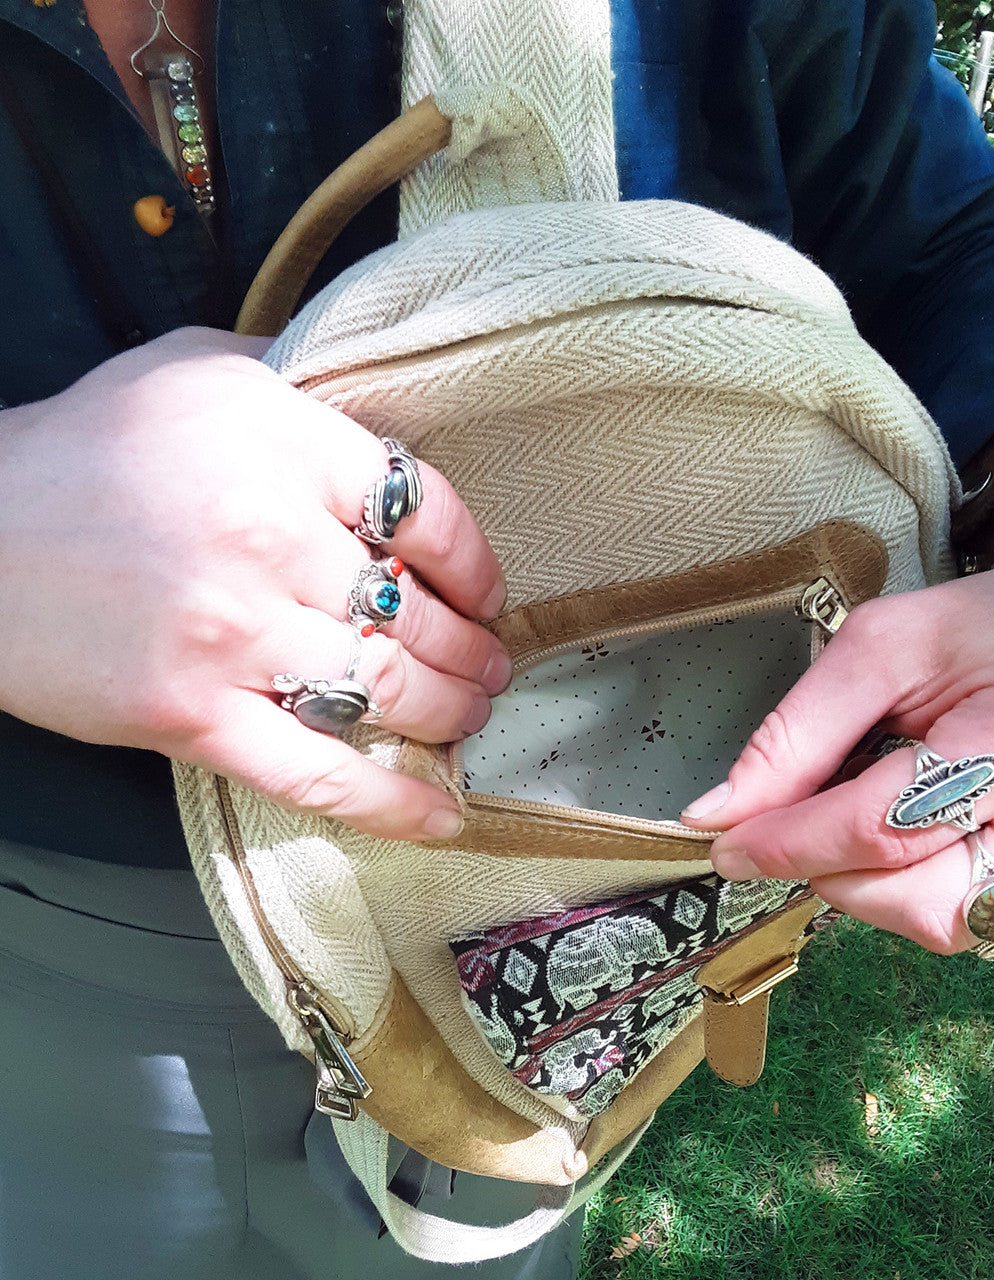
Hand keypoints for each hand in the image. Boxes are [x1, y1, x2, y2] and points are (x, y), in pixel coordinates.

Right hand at [0, 327, 509, 840]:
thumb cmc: (84, 447)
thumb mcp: (196, 368)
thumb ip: (300, 380)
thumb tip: (380, 401)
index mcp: (283, 442)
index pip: (427, 512)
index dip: (477, 564)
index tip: (485, 590)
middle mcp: (269, 537)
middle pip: (417, 611)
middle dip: (474, 650)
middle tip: (492, 664)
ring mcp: (233, 634)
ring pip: (387, 691)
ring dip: (451, 713)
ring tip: (471, 714)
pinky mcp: (191, 716)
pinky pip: (318, 772)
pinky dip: (391, 802)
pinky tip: (442, 813)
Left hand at [680, 515, 993, 951]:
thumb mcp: (889, 644)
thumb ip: (799, 731)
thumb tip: (721, 811)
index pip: (882, 827)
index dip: (790, 844)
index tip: (731, 844)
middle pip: (927, 904)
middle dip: (838, 879)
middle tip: (806, 834)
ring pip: (962, 929)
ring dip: (888, 890)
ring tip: (882, 821)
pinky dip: (947, 889)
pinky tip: (946, 832)